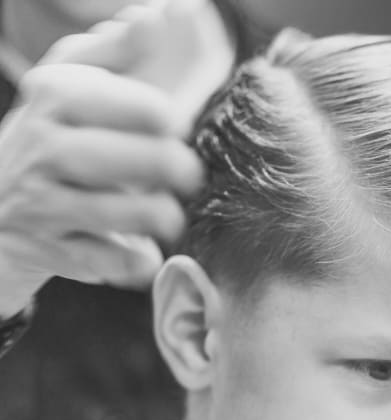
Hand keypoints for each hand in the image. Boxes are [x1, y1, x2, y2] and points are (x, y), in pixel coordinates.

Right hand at [0, 0, 233, 316]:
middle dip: (172, 168)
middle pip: (124, 157)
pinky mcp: (47, 250)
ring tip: (171, 214)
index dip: (160, 116)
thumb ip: (115, 52)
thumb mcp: (71, 83)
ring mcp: (39, 203)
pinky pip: (104, 260)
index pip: (122, 102)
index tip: (174, 126)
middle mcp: (39, 148)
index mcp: (53, 98)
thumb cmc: (54, 136)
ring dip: (159, 216)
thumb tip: (155, 17)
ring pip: (118, 211)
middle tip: (189, 174)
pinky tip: (144, 252)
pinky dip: (132, 261)